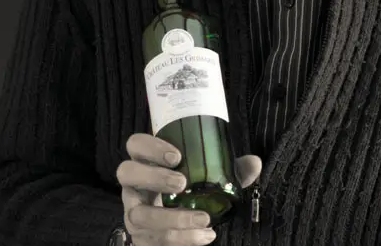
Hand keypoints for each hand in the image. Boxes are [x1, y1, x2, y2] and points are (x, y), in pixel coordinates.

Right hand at [116, 133, 261, 245]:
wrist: (180, 228)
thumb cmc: (193, 192)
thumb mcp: (211, 178)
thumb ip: (231, 169)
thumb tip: (254, 163)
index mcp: (148, 162)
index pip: (135, 145)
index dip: (150, 147)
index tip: (177, 156)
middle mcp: (135, 185)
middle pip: (126, 172)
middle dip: (154, 177)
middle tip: (182, 183)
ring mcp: (134, 211)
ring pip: (138, 214)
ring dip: (173, 218)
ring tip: (204, 220)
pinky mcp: (139, 238)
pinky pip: (151, 241)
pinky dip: (182, 239)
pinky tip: (204, 236)